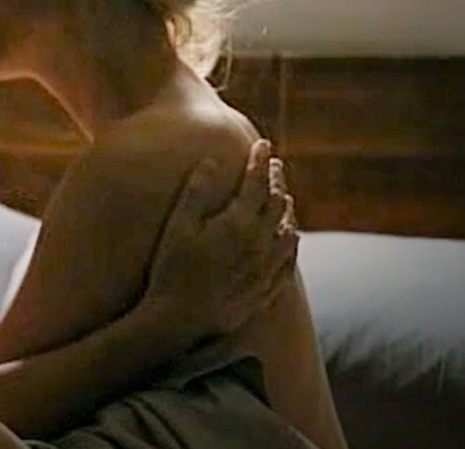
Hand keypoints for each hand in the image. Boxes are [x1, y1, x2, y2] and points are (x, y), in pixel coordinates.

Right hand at [142, 139, 298, 337]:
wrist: (179, 321)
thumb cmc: (172, 270)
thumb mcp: (177, 226)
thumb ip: (196, 192)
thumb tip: (211, 161)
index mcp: (238, 223)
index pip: (256, 183)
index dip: (259, 161)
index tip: (262, 143)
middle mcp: (259, 244)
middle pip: (277, 204)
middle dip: (276, 180)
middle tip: (274, 165)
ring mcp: (265, 269)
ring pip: (288, 232)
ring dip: (288, 211)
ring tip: (286, 198)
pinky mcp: (264, 291)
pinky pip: (288, 263)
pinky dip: (292, 245)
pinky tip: (291, 240)